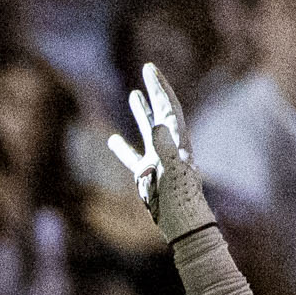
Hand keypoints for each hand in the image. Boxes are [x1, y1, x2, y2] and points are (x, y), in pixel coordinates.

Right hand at [103, 58, 218, 246]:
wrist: (183, 225)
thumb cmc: (181, 199)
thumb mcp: (173, 171)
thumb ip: (166, 148)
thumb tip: (157, 126)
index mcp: (177, 141)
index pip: (168, 107)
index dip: (159, 87)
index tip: (149, 69)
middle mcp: (169, 146)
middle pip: (161, 112)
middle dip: (154, 90)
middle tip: (147, 70)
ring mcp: (158, 160)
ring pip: (148, 130)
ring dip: (141, 112)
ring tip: (133, 95)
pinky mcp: (148, 176)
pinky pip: (132, 157)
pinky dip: (122, 148)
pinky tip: (112, 140)